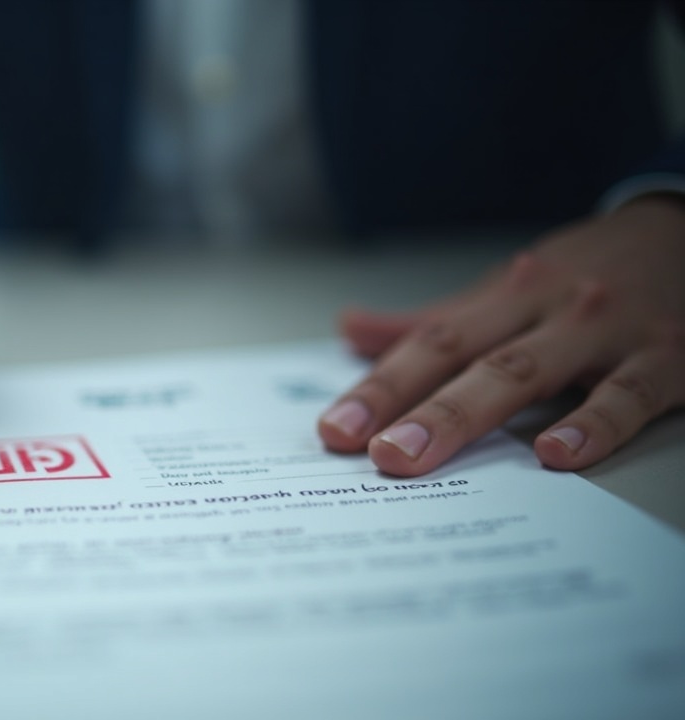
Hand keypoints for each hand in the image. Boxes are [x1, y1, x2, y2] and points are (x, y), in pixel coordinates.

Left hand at [318, 195, 684, 475]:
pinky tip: (558, 454)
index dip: (379, 386)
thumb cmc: (592, 272)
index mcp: (507, 297)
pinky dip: (594, 423)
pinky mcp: (670, 358)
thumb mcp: (510, 290)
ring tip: (420, 455)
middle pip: (467, 359)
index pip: (429, 344)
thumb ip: (435, 322)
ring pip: (528, 373)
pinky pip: (628, 394)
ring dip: (468, 414)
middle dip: (411, 406)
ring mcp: (607, 333)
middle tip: (368, 452)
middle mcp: (549, 309)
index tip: (334, 429)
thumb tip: (351, 331)